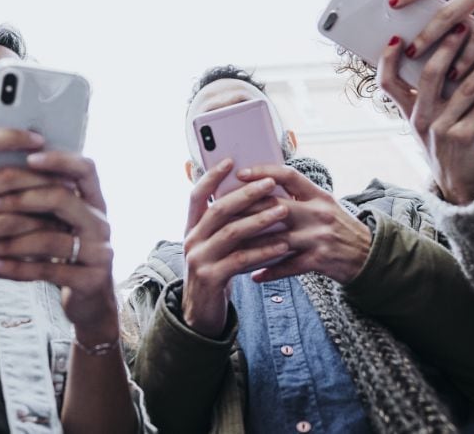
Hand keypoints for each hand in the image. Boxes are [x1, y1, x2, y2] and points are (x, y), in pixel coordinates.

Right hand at [0, 129, 59, 301]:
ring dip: (41, 222)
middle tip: (70, 186)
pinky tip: (44, 260)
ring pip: (8, 221)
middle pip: (4, 179)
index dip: (13, 136)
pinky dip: (25, 261)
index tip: (40, 138)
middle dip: (43, 182)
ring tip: (65, 223)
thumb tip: (20, 163)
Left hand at [0, 152, 120, 344]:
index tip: (28, 158)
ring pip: (52, 238)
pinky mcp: (90, 279)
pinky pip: (48, 270)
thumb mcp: (62, 223)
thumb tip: (1, 168)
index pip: (85, 168)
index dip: (59, 160)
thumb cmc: (66, 254)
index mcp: (94, 202)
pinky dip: (17, 268)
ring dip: (12, 241)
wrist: (90, 300)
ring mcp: (100, 252)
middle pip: (64, 199)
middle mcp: (101, 223)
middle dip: (22, 199)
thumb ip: (44, 199)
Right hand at [181, 159, 290, 337]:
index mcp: (191, 228)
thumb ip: (227, 224)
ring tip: (283, 211)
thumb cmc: (217, 271)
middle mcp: (191, 240)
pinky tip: (282, 245)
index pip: (197, 195)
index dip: (211, 176)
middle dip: (246, 194)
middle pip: (218, 210)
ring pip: (231, 233)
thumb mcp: (216, 245)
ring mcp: (198, 260)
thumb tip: (253, 194)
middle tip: (270, 183)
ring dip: (259, 220)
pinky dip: (263, 251)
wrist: (201, 313)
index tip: (230, 160)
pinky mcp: (211, 278)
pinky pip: (240, 259)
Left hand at [233, 165, 370, 284]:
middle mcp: (318, 212)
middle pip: (276, 207)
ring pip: (276, 239)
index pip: (288, 175)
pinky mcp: (319, 260)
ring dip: (250, 245)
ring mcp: (319, 237)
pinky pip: (288, 266)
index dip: (263, 172)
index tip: (240, 174)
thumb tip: (263, 186)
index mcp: (318, 195)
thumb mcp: (324, 205)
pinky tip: (253, 275)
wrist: (369, 256)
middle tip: (221, 213)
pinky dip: (269, 271)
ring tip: (229, 247)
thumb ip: (299, 196)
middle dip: (246, 210)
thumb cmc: (340, 228)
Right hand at [376, 23, 473, 204]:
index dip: (388, 59)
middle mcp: (420, 119)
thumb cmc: (444, 140)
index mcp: (407, 111)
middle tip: (462, 27)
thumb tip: (445, 50)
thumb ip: (429, 92)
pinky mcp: (464, 138)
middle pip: (428, 76)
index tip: (398, 36)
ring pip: (463, 89)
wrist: (457, 182)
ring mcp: (440, 129)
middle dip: (446, 47)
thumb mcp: (427, 118)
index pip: (387, 82)